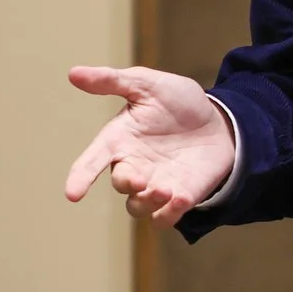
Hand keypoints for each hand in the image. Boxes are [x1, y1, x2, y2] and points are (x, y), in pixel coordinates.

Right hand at [63, 65, 234, 228]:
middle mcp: (133, 166)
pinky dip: (169, 214)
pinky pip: (165, 218)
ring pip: (138, 206)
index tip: (72, 193)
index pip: (92, 161)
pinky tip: (181, 199)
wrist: (220, 121)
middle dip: (127, 183)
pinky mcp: (178, 198)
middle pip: (120, 184)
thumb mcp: (148, 85)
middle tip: (139, 179)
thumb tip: (74, 73)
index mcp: (119, 140)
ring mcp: (155, 185)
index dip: (80, 177)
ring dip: (148, 202)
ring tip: (165, 190)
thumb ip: (112, 81)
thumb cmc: (178, 102)